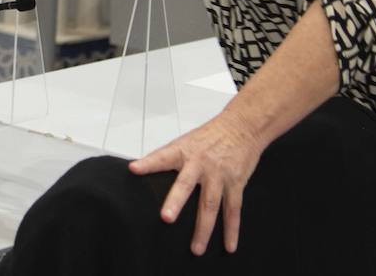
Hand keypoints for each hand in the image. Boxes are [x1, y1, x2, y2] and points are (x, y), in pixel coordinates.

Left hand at [129, 110, 262, 254]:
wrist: (241, 127)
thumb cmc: (209, 135)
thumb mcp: (185, 141)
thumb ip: (167, 158)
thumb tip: (141, 169)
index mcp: (184, 151)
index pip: (162, 157)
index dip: (148, 163)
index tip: (133, 169)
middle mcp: (200, 163)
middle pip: (187, 185)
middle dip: (176, 202)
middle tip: (166, 218)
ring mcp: (219, 175)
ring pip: (210, 205)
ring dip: (204, 229)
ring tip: (196, 249)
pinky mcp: (235, 183)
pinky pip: (233, 210)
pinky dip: (231, 230)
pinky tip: (228, 246)